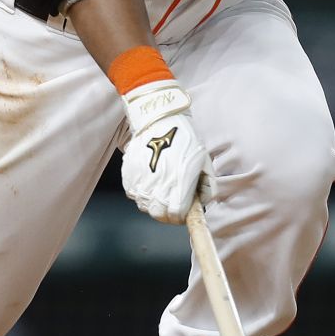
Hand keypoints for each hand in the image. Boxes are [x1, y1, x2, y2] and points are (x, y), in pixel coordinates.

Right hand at [119, 80, 211, 224]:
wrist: (159, 119)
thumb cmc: (184, 139)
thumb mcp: (203, 160)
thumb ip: (205, 185)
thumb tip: (201, 203)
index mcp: (179, 181)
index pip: (176, 214)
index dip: (181, 216)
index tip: (183, 211)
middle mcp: (158, 183)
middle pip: (158, 215)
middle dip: (166, 214)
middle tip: (171, 204)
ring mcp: (141, 179)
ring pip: (144, 205)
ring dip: (153, 202)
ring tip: (160, 189)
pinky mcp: (129, 174)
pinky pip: (133, 193)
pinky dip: (141, 191)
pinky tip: (149, 180)